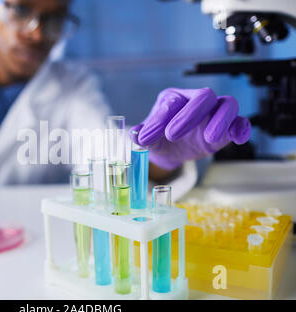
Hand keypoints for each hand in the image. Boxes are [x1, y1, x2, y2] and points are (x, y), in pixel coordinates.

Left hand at [130, 87, 250, 169]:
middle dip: (190, 115)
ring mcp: (214, 113)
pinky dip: (242, 128)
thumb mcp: (147, 138)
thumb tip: (135, 134)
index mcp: (173, 98)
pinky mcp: (226, 128)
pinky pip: (241, 122)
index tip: (147, 138)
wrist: (171, 150)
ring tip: (208, 138)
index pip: (172, 102)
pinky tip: (238, 138)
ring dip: (221, 120)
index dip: (160, 120)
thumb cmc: (159, 138)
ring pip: (228, 104)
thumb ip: (141, 135)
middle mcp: (195, 101)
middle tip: (173, 135)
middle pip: (204, 96)